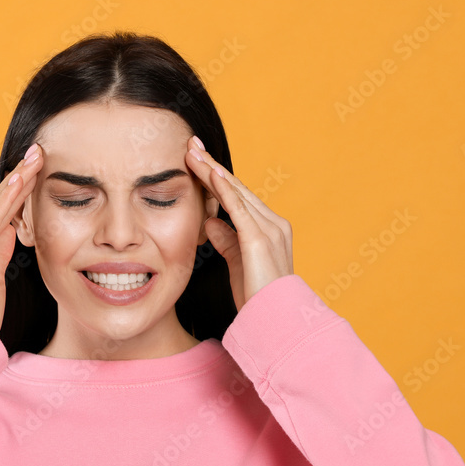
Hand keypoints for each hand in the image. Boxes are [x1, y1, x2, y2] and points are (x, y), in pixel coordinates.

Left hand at [185, 135, 293, 310]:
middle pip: (236, 187)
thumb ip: (226, 240)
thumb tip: (210, 221)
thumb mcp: (237, 263)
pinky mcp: (260, 238)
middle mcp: (273, 223)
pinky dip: (225, 188)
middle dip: (211, 166)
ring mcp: (269, 228)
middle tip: (190, 144)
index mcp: (269, 228)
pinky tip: (211, 172)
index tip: (196, 160)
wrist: (274, 320)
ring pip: (236, 192)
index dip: (215, 178)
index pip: (238, 196)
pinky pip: (239, 208)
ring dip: (211, 170)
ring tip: (191, 153)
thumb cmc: (257, 296)